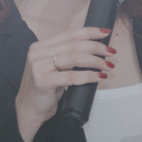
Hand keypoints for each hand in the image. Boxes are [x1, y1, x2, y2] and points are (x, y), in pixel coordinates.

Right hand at [14, 26, 112, 141]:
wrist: (30, 109)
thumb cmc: (46, 88)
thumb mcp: (55, 67)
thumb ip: (67, 56)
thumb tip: (95, 48)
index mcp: (40, 46)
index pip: (68, 34)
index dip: (89, 32)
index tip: (105, 33)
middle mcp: (37, 53)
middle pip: (73, 45)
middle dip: (95, 47)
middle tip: (111, 52)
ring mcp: (38, 66)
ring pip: (73, 58)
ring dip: (94, 61)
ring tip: (107, 66)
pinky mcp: (42, 81)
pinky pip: (71, 76)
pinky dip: (88, 75)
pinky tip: (99, 77)